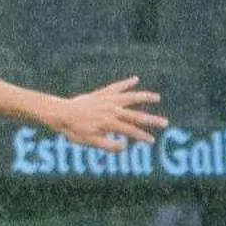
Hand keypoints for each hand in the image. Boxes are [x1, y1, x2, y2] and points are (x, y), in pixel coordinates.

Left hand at [46, 76, 167, 151]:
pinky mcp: (101, 94)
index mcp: (110, 123)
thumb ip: (108, 145)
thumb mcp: (89, 142)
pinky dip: (126, 83)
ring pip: (130, 97)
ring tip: (157, 97)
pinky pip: (116, 87)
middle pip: (136, 116)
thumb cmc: (73, 130)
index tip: (152, 141)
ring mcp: (108, 100)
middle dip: (151, 120)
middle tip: (165, 123)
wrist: (60, 113)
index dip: (142, 137)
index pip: (131, 131)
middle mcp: (112, 110)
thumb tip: (125, 146)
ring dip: (144, 97)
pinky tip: (135, 79)